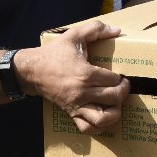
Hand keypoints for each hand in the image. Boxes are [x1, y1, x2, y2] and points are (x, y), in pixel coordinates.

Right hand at [18, 19, 128, 134]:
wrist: (32, 71)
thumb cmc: (54, 53)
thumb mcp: (74, 35)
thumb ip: (95, 28)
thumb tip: (116, 30)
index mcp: (85, 74)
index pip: (113, 80)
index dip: (121, 77)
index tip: (120, 75)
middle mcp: (82, 92)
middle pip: (113, 98)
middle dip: (123, 92)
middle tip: (122, 86)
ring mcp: (77, 105)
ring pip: (103, 118)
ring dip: (115, 112)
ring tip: (116, 103)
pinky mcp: (71, 113)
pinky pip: (88, 128)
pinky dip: (100, 126)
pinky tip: (104, 116)